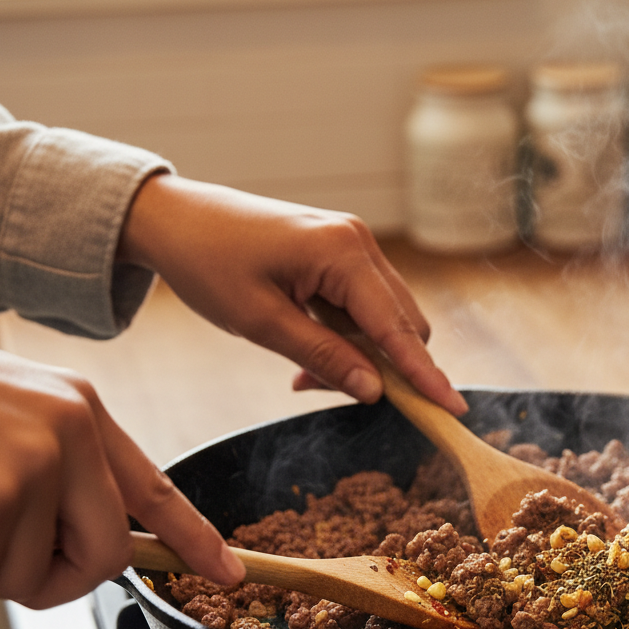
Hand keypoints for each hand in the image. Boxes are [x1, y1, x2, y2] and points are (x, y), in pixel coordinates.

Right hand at [0, 325, 243, 607]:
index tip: (229, 572)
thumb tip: (69, 550)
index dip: (193, 538)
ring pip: (28, 577)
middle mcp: (73, 427)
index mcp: (78, 411)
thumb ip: (48, 479)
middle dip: (47, 579)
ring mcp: (39, 457)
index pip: (152, 488)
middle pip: (105, 557)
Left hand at [116, 174, 467, 415]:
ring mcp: (352, 245)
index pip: (397, 327)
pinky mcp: (339, 254)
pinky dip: (346, 338)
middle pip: (403, 323)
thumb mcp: (261, 322)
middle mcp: (359, 242)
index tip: (453, 409)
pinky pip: (362, 307)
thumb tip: (375, 392)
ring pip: (384, 318)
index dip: (425, 374)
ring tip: (304, 375)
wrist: (174, 219)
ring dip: (360, 355)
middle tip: (328, 393)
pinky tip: (308, 354)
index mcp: (343, 252)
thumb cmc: (209, 264)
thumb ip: (324, 357)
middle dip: (384, 368)